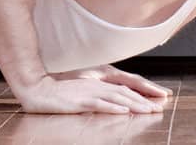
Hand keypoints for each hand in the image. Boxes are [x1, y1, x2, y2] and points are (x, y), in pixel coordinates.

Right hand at [14, 74, 166, 114]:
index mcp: (97, 83)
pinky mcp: (79, 101)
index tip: (156, 101)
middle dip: (144, 101)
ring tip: (148, 110)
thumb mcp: (81, 94)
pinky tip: (123, 110)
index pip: (124, 88)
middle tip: (159, 108)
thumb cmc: (57, 94)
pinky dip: (113, 107)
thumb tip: (116, 104)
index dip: (141, 94)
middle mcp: (95, 85)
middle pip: (124, 92)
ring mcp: (88, 92)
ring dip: (134, 104)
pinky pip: (99, 104)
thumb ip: (97, 97)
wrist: (36, 89)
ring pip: (116, 98)